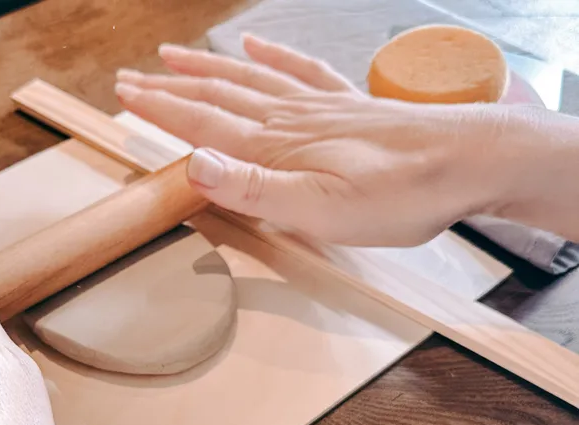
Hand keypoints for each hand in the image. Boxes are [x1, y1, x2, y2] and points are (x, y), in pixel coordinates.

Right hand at [115, 34, 539, 245]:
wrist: (468, 163)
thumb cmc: (398, 195)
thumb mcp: (318, 211)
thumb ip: (254, 188)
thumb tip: (194, 164)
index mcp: (274, 147)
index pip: (201, 122)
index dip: (159, 108)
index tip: (125, 93)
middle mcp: (289, 118)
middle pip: (216, 94)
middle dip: (169, 86)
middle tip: (133, 77)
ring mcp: (318, 106)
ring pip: (249, 78)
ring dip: (206, 67)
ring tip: (174, 57)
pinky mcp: (346, 103)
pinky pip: (299, 68)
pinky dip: (271, 54)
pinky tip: (254, 45)